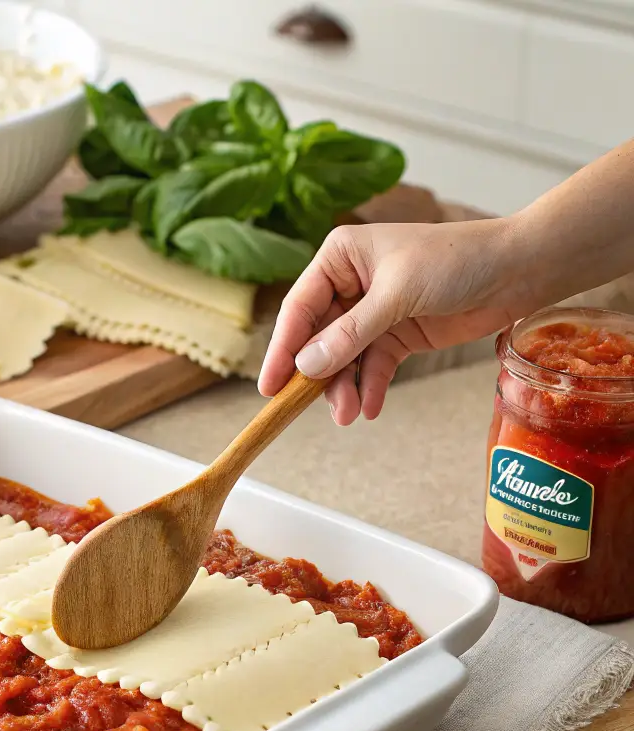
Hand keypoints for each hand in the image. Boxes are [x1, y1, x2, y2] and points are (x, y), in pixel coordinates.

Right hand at [258, 217, 527, 423]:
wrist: (518, 270)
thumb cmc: (458, 260)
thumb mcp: (397, 295)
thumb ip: (350, 333)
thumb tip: (307, 364)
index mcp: (340, 258)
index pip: (300, 307)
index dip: (283, 348)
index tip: (269, 385)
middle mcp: (351, 283)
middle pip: (318, 338)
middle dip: (317, 375)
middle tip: (305, 408)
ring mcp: (373, 312)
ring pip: (344, 358)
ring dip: (344, 388)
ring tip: (349, 415)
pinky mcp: (397, 335)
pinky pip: (373, 367)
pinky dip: (370, 388)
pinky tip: (370, 408)